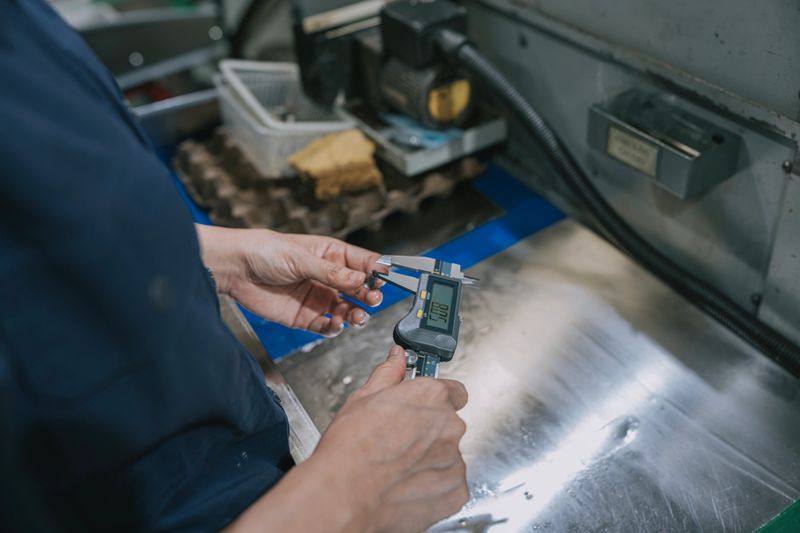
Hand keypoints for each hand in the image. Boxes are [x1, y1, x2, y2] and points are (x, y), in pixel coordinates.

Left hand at [196, 225, 384, 335]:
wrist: (235, 270)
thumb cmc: (264, 251)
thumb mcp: (300, 258)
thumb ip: (331, 273)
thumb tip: (359, 280)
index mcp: (330, 255)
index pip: (362, 263)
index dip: (376, 272)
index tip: (386, 280)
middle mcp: (327, 277)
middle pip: (358, 289)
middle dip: (368, 295)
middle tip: (372, 300)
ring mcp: (317, 297)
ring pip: (346, 309)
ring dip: (355, 314)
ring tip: (357, 316)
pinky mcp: (305, 316)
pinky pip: (327, 325)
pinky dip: (334, 327)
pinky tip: (335, 324)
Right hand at [225, 346, 469, 532]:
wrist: (343, 495)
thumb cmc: (349, 449)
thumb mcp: (363, 399)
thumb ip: (389, 374)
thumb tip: (396, 357)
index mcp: (431, 396)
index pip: (453, 390)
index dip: (435, 400)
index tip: (423, 408)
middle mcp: (449, 425)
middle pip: (448, 424)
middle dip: (428, 432)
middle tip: (399, 442)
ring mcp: (454, 460)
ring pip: (448, 455)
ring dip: (430, 460)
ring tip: (398, 468)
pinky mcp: (455, 491)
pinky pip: (450, 484)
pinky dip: (434, 486)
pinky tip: (407, 485)